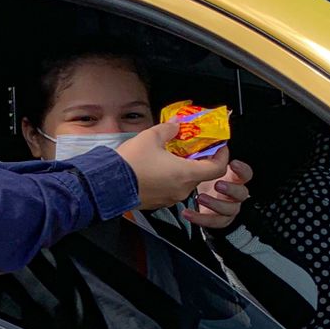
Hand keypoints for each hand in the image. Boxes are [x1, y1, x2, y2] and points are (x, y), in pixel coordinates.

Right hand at [116, 122, 232, 211]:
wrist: (107, 184)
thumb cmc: (131, 162)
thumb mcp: (151, 136)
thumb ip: (168, 129)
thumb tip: (176, 125)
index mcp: (186, 173)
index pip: (217, 168)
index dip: (222, 156)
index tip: (219, 147)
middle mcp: (181, 189)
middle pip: (200, 175)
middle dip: (199, 160)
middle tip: (191, 147)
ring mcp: (169, 198)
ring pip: (184, 183)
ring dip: (183, 170)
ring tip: (171, 156)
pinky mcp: (157, 203)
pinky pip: (170, 190)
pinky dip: (170, 179)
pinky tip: (158, 168)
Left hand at [180, 158, 252, 229]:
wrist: (189, 193)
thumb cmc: (199, 176)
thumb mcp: (200, 163)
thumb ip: (201, 154)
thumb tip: (193, 136)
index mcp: (232, 177)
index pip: (245, 173)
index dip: (242, 170)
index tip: (232, 164)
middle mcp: (233, 192)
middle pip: (242, 193)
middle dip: (231, 189)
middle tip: (218, 184)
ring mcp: (227, 206)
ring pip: (231, 209)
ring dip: (217, 204)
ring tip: (201, 198)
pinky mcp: (217, 218)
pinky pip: (215, 222)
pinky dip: (201, 219)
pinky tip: (188, 212)